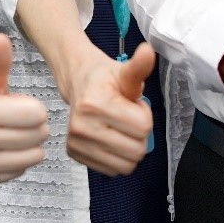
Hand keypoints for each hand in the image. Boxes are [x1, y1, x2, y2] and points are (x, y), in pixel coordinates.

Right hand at [0, 33, 50, 185]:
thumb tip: (1, 38)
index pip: (37, 115)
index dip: (34, 107)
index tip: (19, 103)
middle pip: (37, 137)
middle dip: (34, 125)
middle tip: (17, 118)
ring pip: (32, 157)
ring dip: (29, 144)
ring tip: (12, 132)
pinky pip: (17, 172)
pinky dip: (16, 160)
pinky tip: (2, 147)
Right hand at [62, 42, 155, 176]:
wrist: (77, 82)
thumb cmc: (104, 79)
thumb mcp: (124, 70)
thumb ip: (139, 66)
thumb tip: (148, 51)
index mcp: (96, 103)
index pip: (143, 127)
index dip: (144, 115)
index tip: (132, 105)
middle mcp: (82, 126)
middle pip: (136, 150)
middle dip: (139, 134)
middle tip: (127, 117)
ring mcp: (77, 142)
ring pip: (126, 165)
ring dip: (129, 148)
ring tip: (119, 127)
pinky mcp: (75, 154)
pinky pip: (112, 170)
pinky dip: (117, 158)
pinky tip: (110, 138)